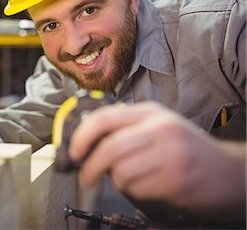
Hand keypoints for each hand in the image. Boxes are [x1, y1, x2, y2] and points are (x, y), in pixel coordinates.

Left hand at [69, 101, 245, 210]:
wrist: (228, 169)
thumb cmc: (185, 148)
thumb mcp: (157, 127)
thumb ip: (126, 129)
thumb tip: (87, 143)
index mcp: (151, 113)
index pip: (105, 118)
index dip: (82, 136)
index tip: (74, 152)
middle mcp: (160, 128)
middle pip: (109, 148)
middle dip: (90, 167)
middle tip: (86, 177)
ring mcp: (170, 153)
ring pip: (121, 172)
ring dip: (118, 181)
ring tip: (132, 178)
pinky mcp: (176, 178)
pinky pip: (137, 189)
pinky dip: (135, 191)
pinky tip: (149, 185)